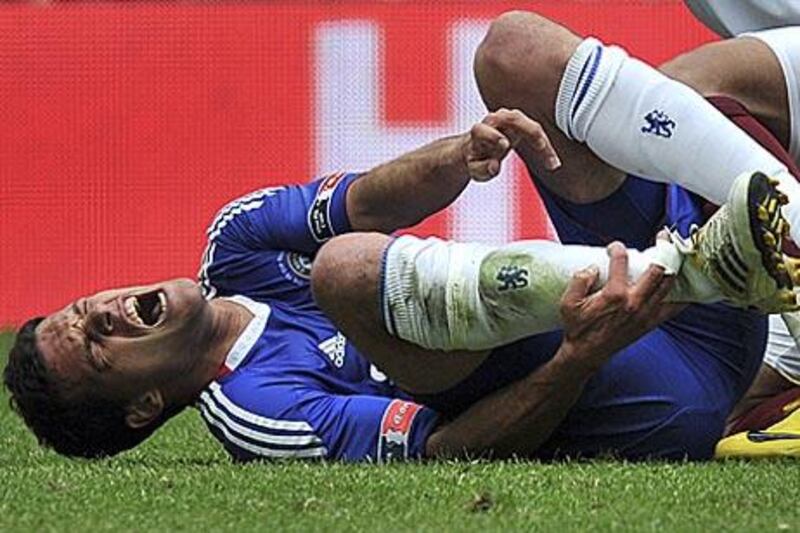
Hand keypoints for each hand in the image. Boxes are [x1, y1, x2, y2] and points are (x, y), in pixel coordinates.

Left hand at [463, 108, 559, 181]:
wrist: (477, 148)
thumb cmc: (476, 160)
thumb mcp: (474, 169)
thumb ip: (481, 169)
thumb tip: (495, 166)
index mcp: (479, 131)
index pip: (484, 130)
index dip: (493, 136)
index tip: (504, 145)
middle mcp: (495, 120)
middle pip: (514, 118)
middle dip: (528, 130)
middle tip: (541, 145)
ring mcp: (510, 119)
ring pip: (530, 125)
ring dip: (543, 142)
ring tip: (552, 163)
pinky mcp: (522, 124)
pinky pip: (537, 133)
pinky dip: (546, 148)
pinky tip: (553, 164)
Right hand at [559, 242, 683, 370]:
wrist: (587, 354)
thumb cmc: (578, 328)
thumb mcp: (568, 303)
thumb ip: (579, 280)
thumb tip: (593, 267)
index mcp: (614, 295)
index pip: (621, 261)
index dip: (618, 249)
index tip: (614, 248)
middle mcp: (634, 303)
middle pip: (658, 270)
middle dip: (662, 250)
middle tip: (661, 240)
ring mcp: (646, 313)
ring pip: (669, 285)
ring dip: (673, 267)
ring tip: (673, 255)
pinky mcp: (651, 322)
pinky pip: (674, 307)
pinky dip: (681, 294)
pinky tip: (683, 284)